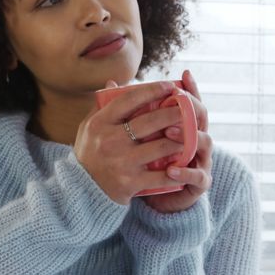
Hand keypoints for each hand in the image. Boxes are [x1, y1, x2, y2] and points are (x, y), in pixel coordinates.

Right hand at [74, 80, 188, 204]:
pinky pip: (162, 175)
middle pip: (150, 121)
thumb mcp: (88, 129)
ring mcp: (121, 162)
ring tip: (193, 133)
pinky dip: (178, 169)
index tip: (170, 86)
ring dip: (182, 139)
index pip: (129, 100)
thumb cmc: (88, 154)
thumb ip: (101, 107)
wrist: (80, 191)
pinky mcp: (130, 183)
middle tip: (188, 107)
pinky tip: (188, 163)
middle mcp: (110, 141)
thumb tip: (114, 83)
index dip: (152, 90)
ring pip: (161, 146)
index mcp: (100, 123)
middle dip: (174, 112)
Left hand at [142, 70, 211, 213]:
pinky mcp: (200, 182)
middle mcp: (197, 139)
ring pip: (204, 143)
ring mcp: (201, 160)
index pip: (192, 102)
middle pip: (201, 118)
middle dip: (188, 109)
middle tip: (172, 104)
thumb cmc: (148, 162)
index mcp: (184, 125)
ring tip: (169, 133)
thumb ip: (130, 112)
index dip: (191, 88)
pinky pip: (197, 177)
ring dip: (188, 137)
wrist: (160, 199)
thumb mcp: (139, 137)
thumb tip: (110, 85)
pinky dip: (184, 173)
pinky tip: (170, 170)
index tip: (183, 74)